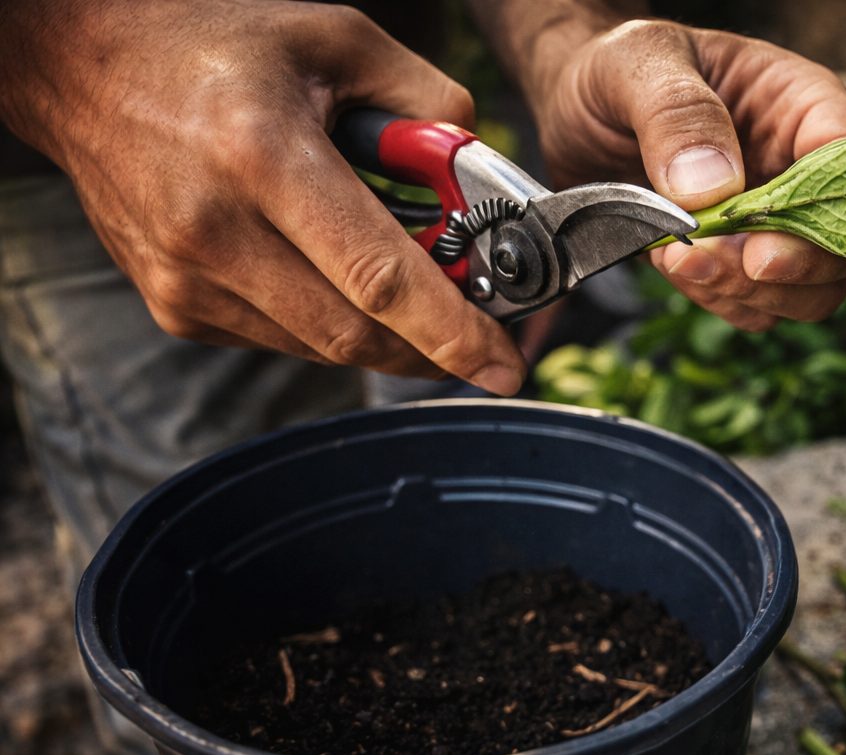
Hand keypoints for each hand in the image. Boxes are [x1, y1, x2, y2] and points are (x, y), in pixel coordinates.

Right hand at [0, 0, 526, 392]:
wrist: (82, 67)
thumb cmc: (213, 47)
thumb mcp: (336, 39)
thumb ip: (427, 102)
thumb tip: (483, 175)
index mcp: (260, 156)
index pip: (377, 277)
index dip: (451, 333)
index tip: (503, 365)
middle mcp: (214, 230)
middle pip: (356, 333)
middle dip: (433, 347)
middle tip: (482, 337)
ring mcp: (186, 280)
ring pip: (322, 347)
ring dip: (385, 336)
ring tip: (415, 296)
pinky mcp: (175, 308)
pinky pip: (283, 339)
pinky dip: (330, 323)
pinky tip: (337, 280)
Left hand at [508, 17, 845, 330]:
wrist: (576, 111)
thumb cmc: (621, 70)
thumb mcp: (640, 62)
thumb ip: (678, 114)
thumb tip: (714, 185)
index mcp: (802, 106)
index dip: (828, 210)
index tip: (765, 241)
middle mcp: (802, 172)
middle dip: (790, 269)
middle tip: (719, 259)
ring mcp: (776, 225)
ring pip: (811, 291)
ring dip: (749, 293)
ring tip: (678, 260)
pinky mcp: (740, 263)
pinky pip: (758, 308)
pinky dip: (720, 302)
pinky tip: (674, 268)